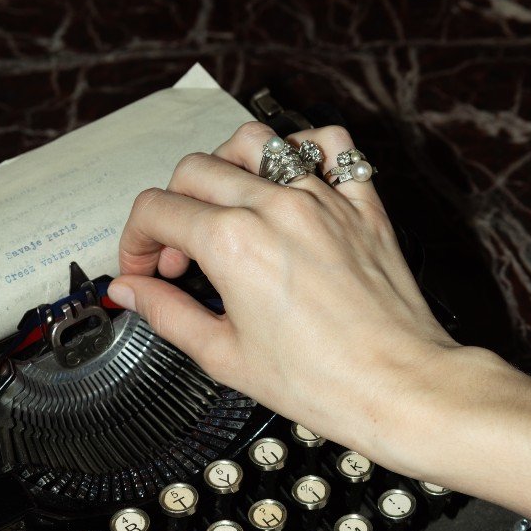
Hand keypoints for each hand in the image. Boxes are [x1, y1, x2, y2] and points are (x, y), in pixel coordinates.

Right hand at [106, 121, 474, 473]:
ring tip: (225, 208)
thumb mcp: (225, 357)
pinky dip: (305, 151)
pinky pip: (333, 147)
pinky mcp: (362, 206)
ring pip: (257, 142)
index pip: (156, 211)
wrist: (398, 388)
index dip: (135, 242)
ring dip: (226, 167)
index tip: (142, 268)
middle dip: (171, 209)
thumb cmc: (324, 383)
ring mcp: (324, 199)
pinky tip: (291, 182)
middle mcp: (276, 207)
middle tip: (179, 256)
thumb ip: (167, 314)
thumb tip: (131, 293)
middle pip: (195, 171)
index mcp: (233, 242)